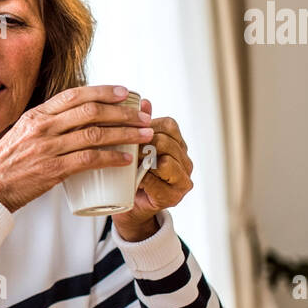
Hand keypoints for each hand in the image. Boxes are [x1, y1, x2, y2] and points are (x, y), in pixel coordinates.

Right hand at [0, 85, 154, 211]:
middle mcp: (42, 127)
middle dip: (122, 112)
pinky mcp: (52, 170)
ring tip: (144, 135)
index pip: (74, 95)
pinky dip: (111, 158)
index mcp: (36, 116)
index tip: (124, 92)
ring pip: (95, 133)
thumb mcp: (21, 136)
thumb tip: (71, 125)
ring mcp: (47, 148)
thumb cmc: (4, 167)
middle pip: (91, 111)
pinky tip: (125, 160)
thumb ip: (44, 129)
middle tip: (143, 116)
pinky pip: (89, 159)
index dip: (102, 91)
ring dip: (125, 134)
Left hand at [111, 99, 194, 240]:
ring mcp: (183, 179)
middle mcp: (185, 159)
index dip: (146, 126)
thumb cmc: (128, 171)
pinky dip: (146, 179)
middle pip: (167, 141)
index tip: (126, 130)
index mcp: (177, 142)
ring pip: (167, 161)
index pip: (168, 125)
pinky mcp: (175, 197)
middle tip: (122, 147)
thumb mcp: (131, 145)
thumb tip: (143, 100)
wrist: (127, 206)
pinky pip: (161, 183)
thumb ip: (138, 124)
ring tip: (128, 162)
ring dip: (145, 161)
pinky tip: (134, 179)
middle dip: (144, 143)